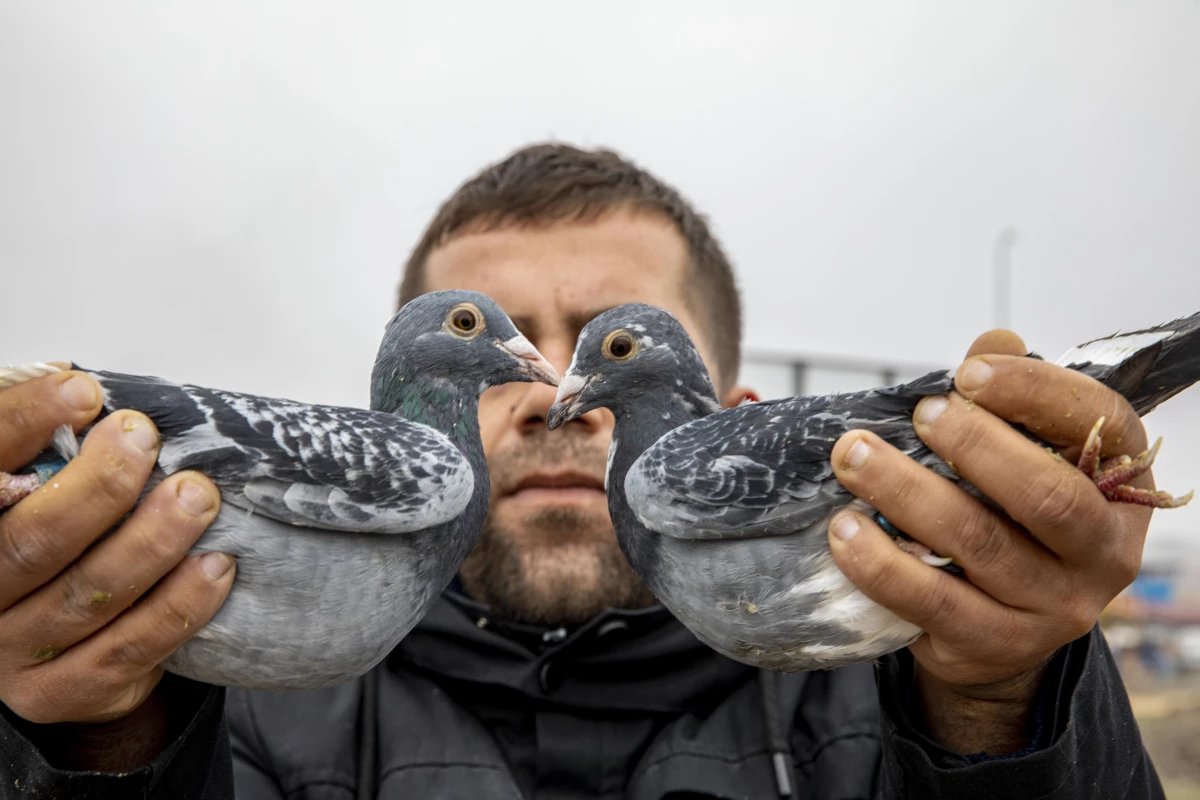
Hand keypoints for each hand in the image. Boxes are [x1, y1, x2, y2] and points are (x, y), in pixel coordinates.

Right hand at [0, 367, 233, 767]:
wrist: (47, 648)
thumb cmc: (57, 542)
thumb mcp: (39, 489)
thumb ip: (51, 449)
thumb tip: (87, 386)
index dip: (21, 424)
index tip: (83, 390)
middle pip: (29, 541)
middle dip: (100, 487)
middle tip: (147, 441)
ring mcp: (10, 649)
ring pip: (84, 595)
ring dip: (152, 543)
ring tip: (198, 498)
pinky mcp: (58, 691)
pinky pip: (127, 648)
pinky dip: (178, 605)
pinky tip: (216, 567)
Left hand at [826, 330, 1152, 752]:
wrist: (1001, 631)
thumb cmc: (1009, 516)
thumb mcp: (1024, 455)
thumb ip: (1008, 399)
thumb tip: (994, 341)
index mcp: (1119, 483)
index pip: (1098, 422)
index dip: (1034, 392)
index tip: (967, 371)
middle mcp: (1103, 550)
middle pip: (1046, 494)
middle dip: (974, 445)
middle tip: (917, 414)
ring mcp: (1055, 607)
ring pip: (980, 545)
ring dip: (907, 495)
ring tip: (853, 458)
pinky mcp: (997, 645)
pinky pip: (933, 603)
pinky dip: (882, 564)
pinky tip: (843, 529)